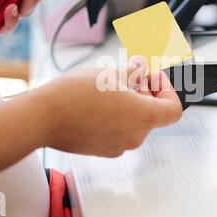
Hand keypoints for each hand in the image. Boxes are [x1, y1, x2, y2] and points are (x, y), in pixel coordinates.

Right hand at [37, 56, 182, 156]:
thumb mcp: (112, 73)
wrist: (43, 117)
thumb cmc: (76, 96)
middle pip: (152, 114)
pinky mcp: (102, 149)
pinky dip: (116, 117)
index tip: (152, 78)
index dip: (167, 90)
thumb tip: (142, 67)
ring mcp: (118, 146)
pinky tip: (99, 103)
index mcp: (144, 117)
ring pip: (134, 122)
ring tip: (111, 87)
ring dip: (129, 104)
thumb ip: (135, 71)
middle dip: (146, 93)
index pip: (173, 109)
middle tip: (131, 76)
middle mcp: (135, 136)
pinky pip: (118, 131)